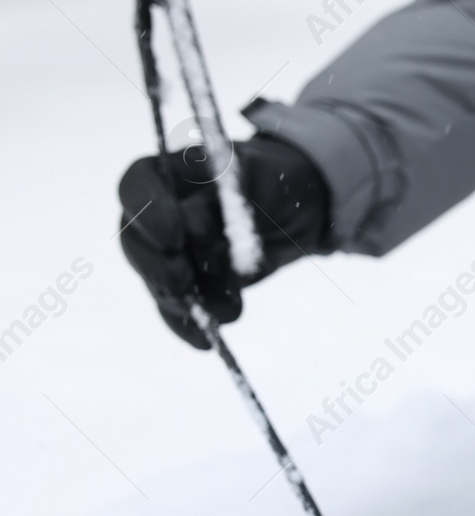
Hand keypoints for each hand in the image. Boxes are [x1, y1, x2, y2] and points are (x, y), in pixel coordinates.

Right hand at [118, 136, 331, 347]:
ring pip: (159, 281)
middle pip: (137, 242)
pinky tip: (206, 342)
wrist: (298, 211)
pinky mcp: (191, 285)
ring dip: (186, 301)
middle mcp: (159, 214)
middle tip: (181, 281)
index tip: (173, 236)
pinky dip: (190, 327)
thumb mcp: (263, 174)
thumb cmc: (274, 180)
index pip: (136, 186)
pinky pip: (180, 310)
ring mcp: (172, 253)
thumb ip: (228, 191)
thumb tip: (193, 223)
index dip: (147, 211)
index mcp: (170, 174)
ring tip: (228, 310)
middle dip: (157, 266)